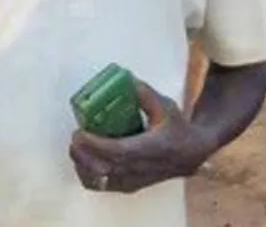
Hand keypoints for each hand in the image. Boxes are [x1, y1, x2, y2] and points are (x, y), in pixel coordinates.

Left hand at [68, 79, 216, 193]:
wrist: (191, 153)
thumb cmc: (176, 127)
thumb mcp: (165, 106)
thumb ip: (145, 94)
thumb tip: (126, 80)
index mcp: (151, 149)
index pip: (119, 152)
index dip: (96, 144)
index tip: (80, 132)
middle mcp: (142, 169)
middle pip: (105, 168)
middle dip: (84, 153)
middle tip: (75, 137)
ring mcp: (135, 180)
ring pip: (102, 180)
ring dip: (83, 164)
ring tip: (76, 147)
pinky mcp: (130, 186)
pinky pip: (103, 186)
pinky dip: (88, 175)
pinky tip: (82, 161)